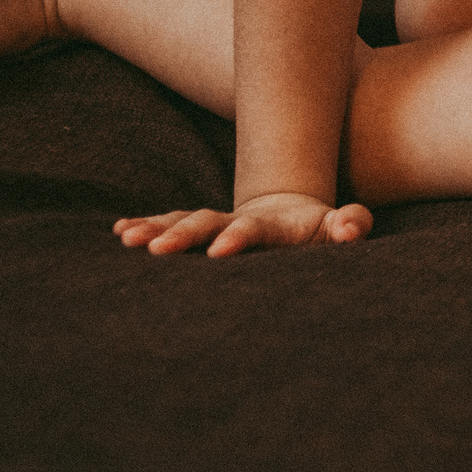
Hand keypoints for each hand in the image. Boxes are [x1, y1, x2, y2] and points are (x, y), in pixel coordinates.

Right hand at [114, 191, 372, 256]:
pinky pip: (170, 225)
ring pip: (182, 222)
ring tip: (127, 237)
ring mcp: (215, 226)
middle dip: (183, 234)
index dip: (237, 238)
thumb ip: (351, 224)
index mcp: (270, 225)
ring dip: (155, 228)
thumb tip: (349, 229)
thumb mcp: (340, 228)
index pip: (251, 229)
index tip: (217, 252)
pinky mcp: (201, 233)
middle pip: (206, 222)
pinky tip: (120, 231)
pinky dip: (147, 225)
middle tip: (156, 249)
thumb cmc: (319, 232)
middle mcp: (235, 222)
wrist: (295, 219)